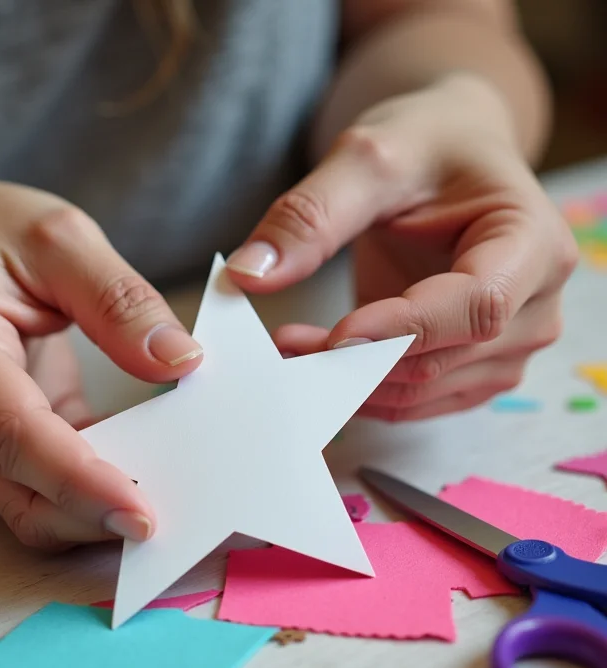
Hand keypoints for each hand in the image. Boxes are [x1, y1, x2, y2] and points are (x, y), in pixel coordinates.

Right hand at [0, 180, 202, 546]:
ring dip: (90, 514)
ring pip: (25, 506)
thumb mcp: (60, 238)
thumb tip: (180, 362)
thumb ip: (120, 300)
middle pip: (17, 491)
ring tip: (157, 502)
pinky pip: (36, 487)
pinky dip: (84, 493)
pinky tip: (132, 477)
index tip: (141, 512)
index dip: (77, 481)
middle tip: (164, 521)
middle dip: (92, 516)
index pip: (12, 433)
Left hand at [226, 74, 577, 419]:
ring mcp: (508, 346)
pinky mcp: (472, 368)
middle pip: (444, 357)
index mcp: (532, 240)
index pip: (478, 304)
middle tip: (283, 345)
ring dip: (349, 382)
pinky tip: (321, 364)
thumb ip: (311, 215)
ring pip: (423, 390)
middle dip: (356, 360)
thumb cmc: (423, 147)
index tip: (334, 336)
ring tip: (292, 350)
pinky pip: (414, 402)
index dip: (405, 328)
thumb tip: (250, 275)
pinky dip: (361, 393)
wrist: (447, 161)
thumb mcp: (366, 158)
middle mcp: (535, 304)